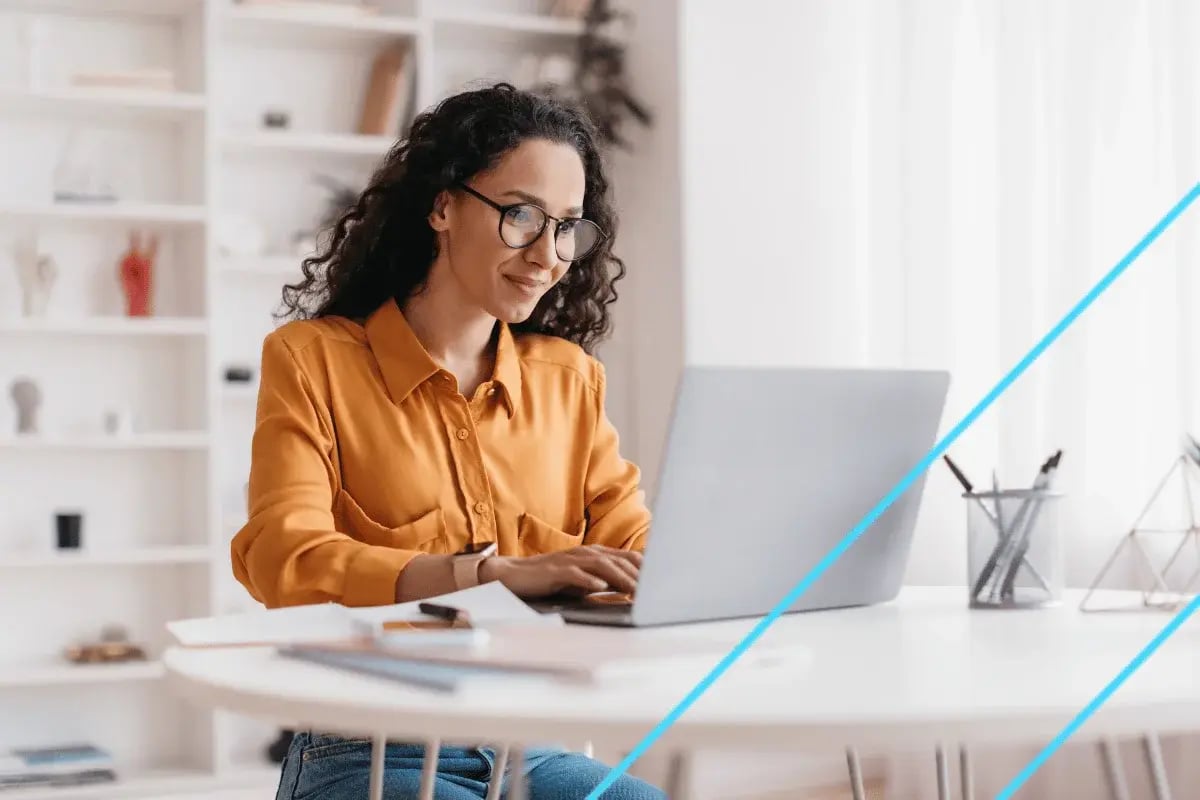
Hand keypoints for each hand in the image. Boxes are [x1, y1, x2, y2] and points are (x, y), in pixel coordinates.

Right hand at [478, 545, 640, 598]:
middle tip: (655, 589)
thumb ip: (603, 579)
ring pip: (601, 565)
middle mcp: (586, 552)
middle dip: (638, 575)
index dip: (646, 568)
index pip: (627, 557)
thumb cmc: (551, 578)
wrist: (515, 574)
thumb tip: (628, 588)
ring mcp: (571, 560)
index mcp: (594, 553)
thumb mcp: (581, 578)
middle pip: (618, 560)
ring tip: (635, 590)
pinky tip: (600, 587)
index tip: (663, 579)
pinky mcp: (556, 570)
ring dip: (620, 578)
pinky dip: (589, 580)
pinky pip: (576, 574)